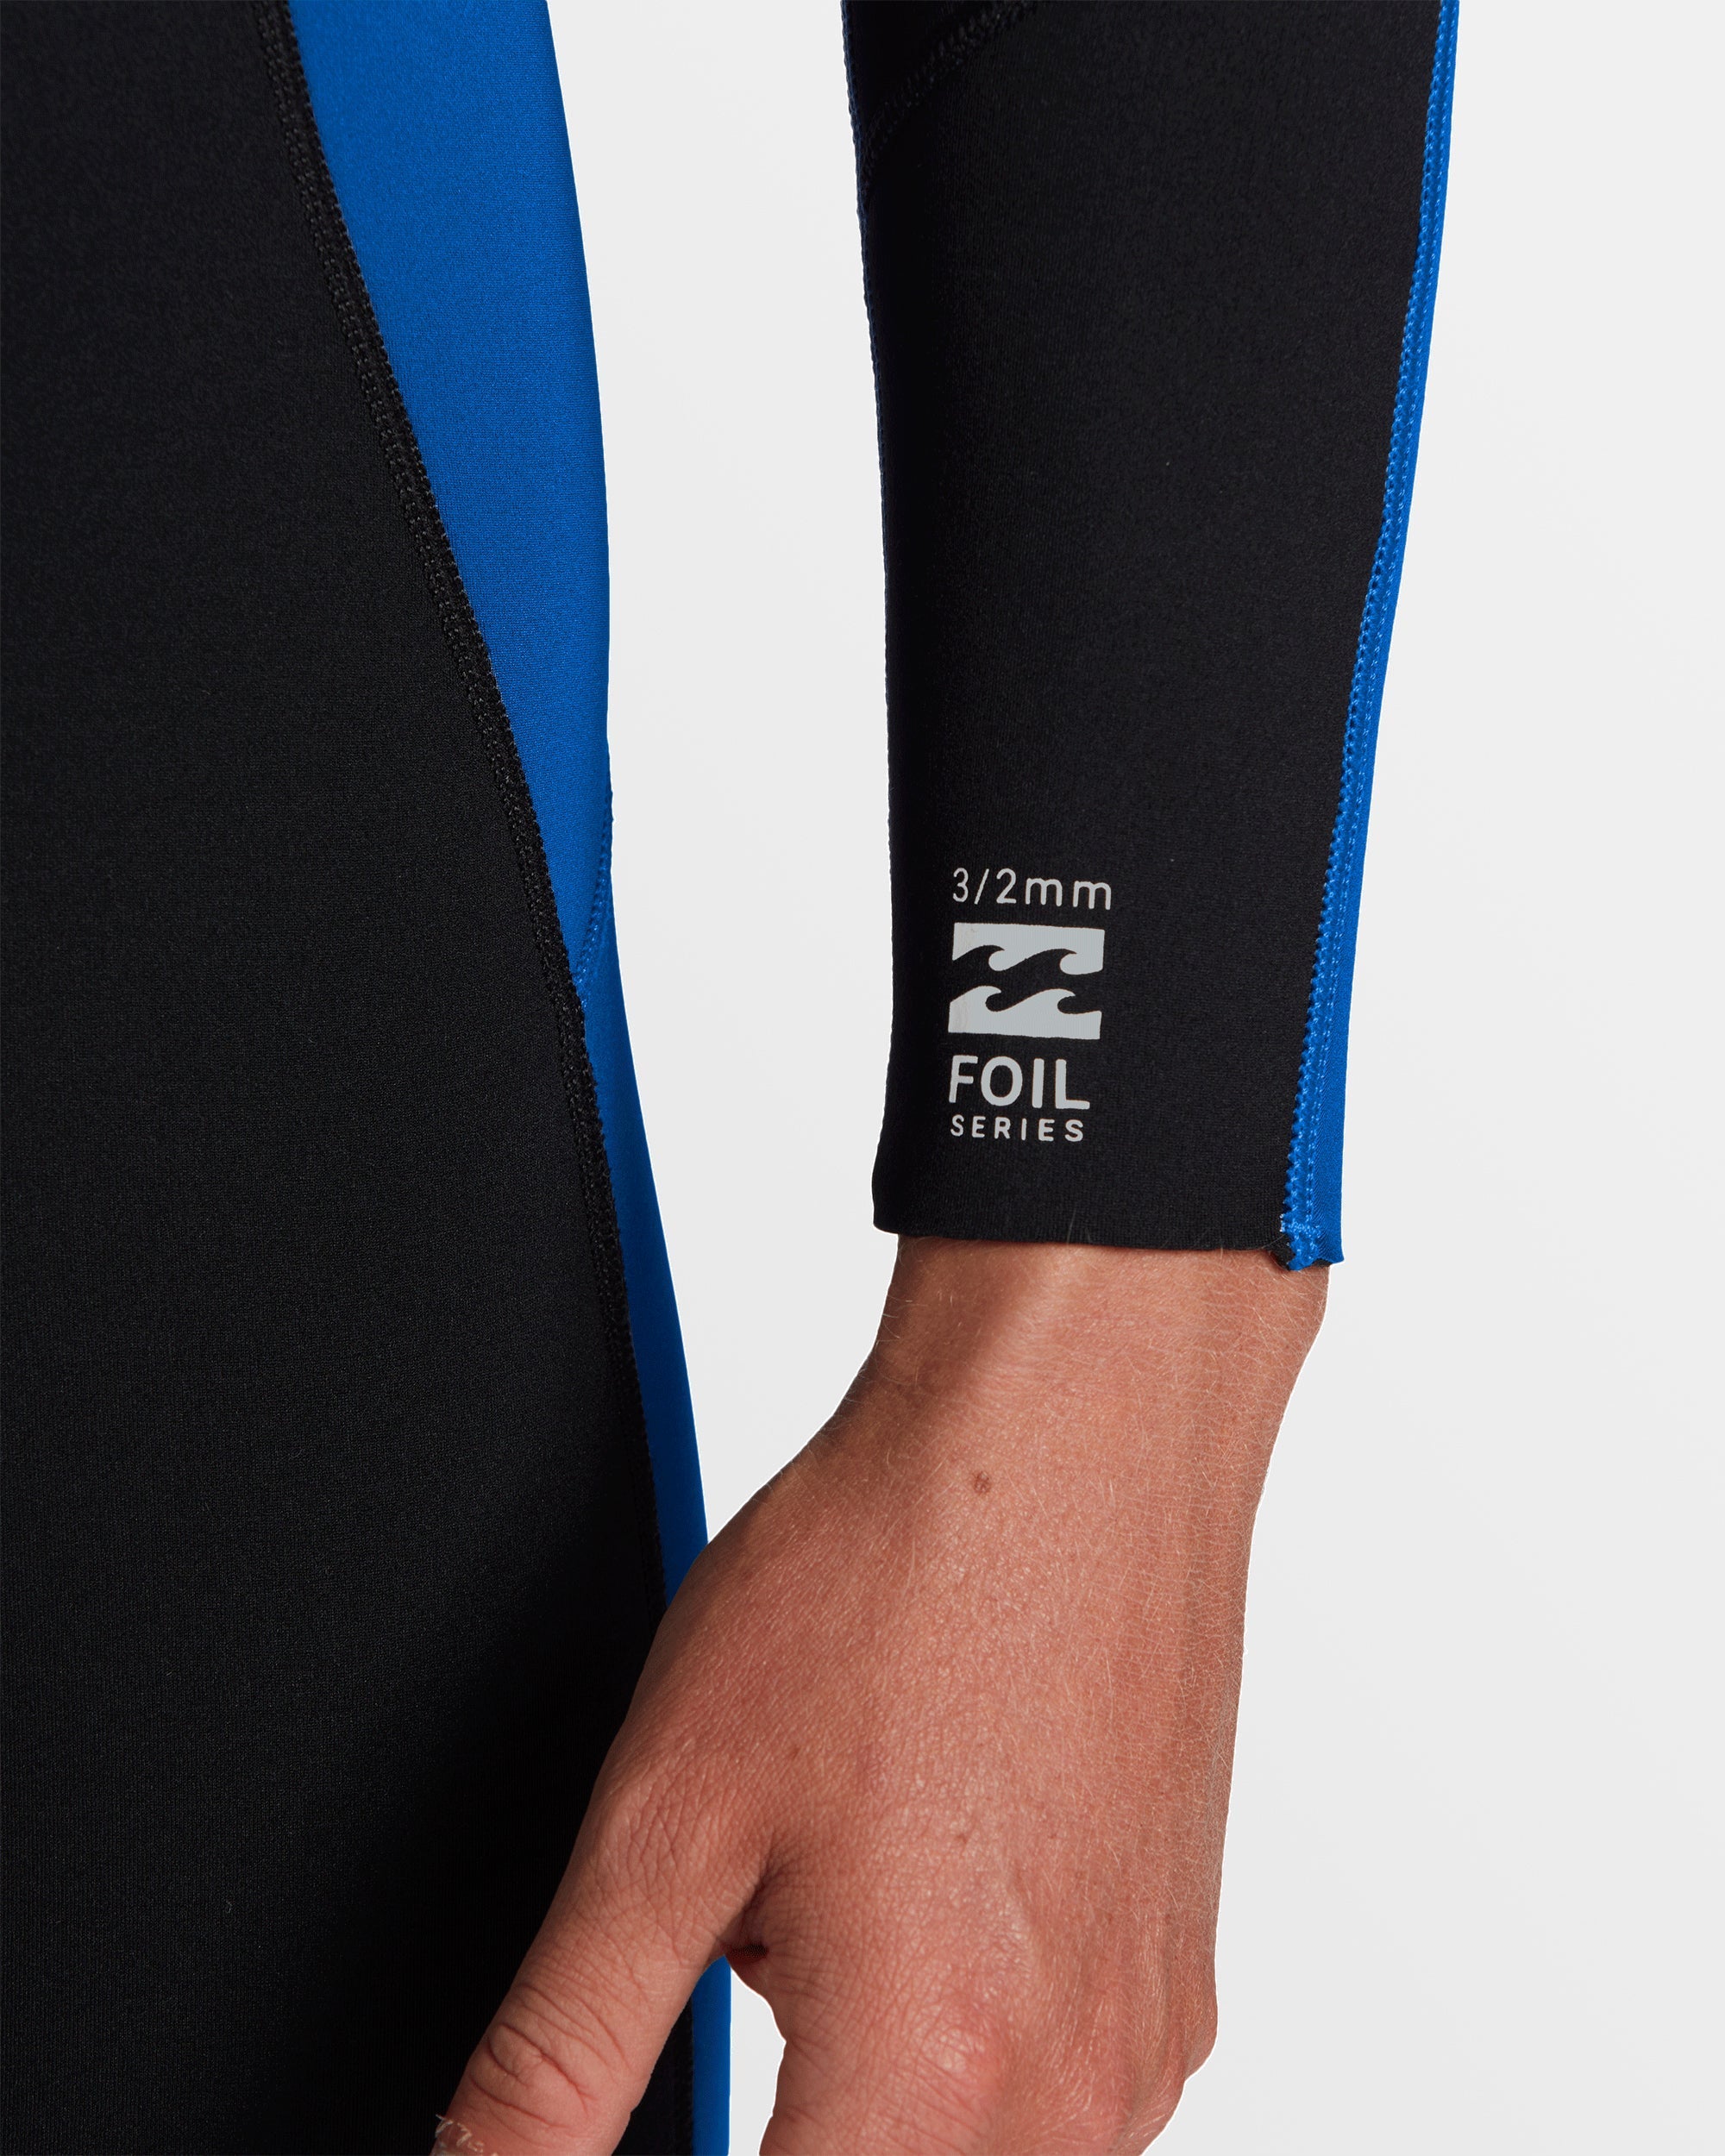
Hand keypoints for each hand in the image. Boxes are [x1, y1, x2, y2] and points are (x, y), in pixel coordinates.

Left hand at [440, 1238, 1325, 2153]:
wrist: (1071, 1428)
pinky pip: (1052, 2087)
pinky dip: (964, 2024)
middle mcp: (1069, 2100)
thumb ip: (559, 2060)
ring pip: (970, 2153)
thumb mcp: (663, 1822)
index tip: (673, 2037)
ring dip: (875, 2085)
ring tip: (852, 1875)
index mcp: (925, 2083)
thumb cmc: (894, 1578)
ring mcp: (1145, 2043)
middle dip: (784, 2119)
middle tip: (760, 1930)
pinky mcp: (1181, 1981)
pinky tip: (933, 1863)